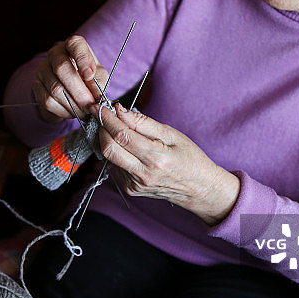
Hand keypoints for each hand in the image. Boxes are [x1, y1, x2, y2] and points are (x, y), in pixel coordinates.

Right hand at [32, 35, 108, 122]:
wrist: (69, 88)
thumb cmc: (87, 77)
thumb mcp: (98, 76)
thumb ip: (98, 82)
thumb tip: (96, 95)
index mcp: (73, 46)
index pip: (75, 44)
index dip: (82, 59)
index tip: (89, 75)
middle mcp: (55, 54)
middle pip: (62, 69)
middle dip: (79, 91)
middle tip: (90, 105)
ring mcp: (43, 69)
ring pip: (55, 88)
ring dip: (72, 105)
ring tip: (84, 112)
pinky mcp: (37, 86)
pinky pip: (48, 101)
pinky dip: (63, 111)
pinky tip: (72, 113)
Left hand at [92, 103, 239, 225]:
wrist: (198, 188)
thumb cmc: (189, 158)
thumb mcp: (172, 134)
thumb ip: (143, 122)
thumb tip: (120, 111)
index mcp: (156, 158)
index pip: (122, 136)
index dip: (108, 119)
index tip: (100, 107)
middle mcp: (143, 174)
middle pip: (109, 149)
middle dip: (102, 129)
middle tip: (104, 117)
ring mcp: (135, 184)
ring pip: (109, 158)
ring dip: (109, 141)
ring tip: (121, 132)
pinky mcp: (131, 189)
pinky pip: (115, 166)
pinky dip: (117, 154)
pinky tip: (130, 150)